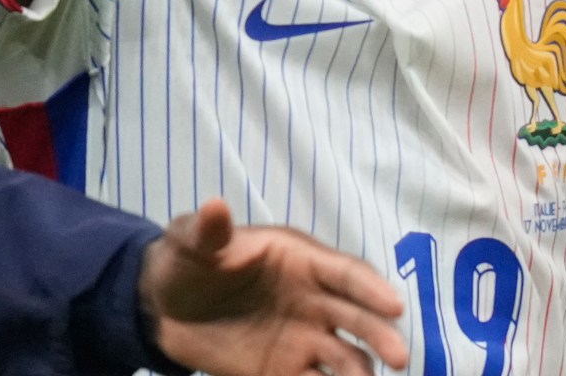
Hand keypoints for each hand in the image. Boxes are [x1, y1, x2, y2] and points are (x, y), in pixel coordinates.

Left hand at [144, 199, 408, 374]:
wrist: (164, 307)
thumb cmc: (187, 262)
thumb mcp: (190, 242)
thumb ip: (207, 233)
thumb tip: (214, 207)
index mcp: (302, 262)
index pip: (345, 274)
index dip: (371, 288)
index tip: (394, 306)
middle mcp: (312, 301)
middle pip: (357, 318)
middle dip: (380, 336)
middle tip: (400, 358)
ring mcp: (301, 338)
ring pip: (344, 356)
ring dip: (360, 371)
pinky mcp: (283, 371)